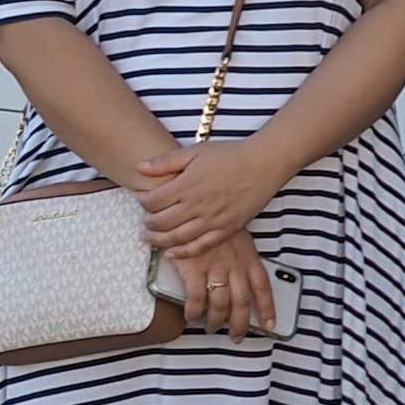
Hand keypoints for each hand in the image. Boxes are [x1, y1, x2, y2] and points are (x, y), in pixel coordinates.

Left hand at [136, 140, 291, 263]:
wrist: (264, 163)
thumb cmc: (231, 155)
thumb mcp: (196, 151)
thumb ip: (166, 161)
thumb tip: (139, 167)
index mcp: (187, 185)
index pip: (152, 201)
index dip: (142, 201)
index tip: (142, 198)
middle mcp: (197, 205)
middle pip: (160, 222)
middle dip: (147, 222)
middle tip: (145, 220)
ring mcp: (212, 219)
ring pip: (176, 238)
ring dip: (158, 240)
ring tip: (149, 237)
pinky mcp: (227, 228)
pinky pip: (201, 246)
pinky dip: (183, 252)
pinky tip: (171, 253)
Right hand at [171, 233, 282, 343]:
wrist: (193, 209)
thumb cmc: (215, 224)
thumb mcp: (238, 239)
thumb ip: (242, 260)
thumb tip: (241, 283)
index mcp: (249, 258)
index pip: (263, 288)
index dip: (267, 309)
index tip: (270, 325)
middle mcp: (235, 266)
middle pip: (241, 303)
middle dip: (239, 324)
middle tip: (236, 336)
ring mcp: (215, 268)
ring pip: (220, 305)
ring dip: (216, 321)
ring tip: (211, 328)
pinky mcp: (194, 269)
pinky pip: (196, 299)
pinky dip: (194, 312)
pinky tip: (192, 316)